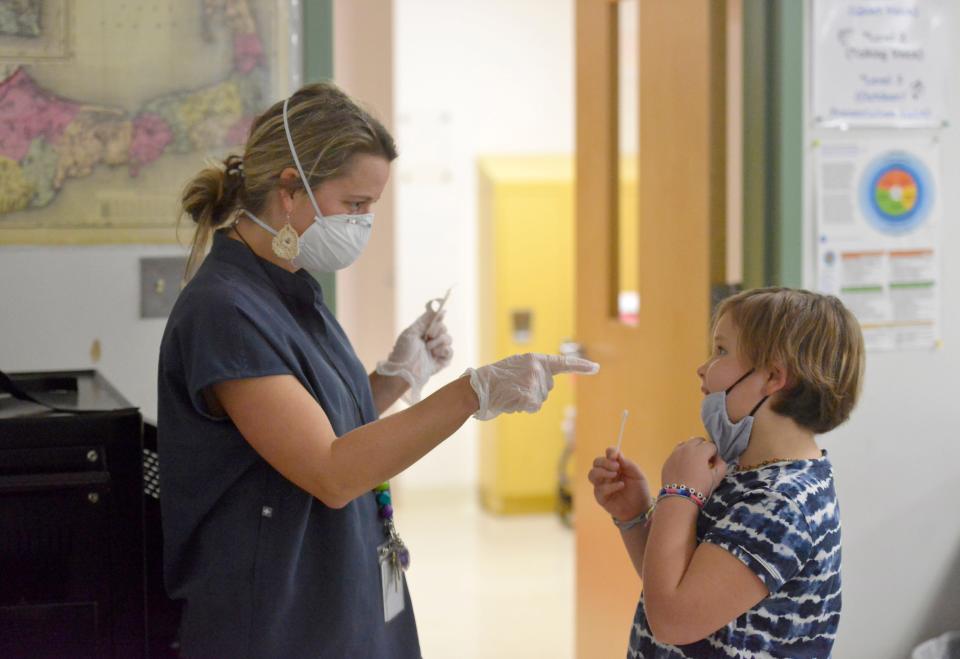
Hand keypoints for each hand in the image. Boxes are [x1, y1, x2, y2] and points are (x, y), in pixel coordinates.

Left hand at [376, 301, 452, 403]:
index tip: (440, 313)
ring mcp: (437, 351)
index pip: (436, 321)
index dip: (438, 317)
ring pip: (449, 339)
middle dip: (438, 330)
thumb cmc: (404, 352)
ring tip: (429, 349)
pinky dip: (445, 351)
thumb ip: (425, 319)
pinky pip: (450, 352)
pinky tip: (435, 354)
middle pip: (444, 328)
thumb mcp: (412, 331)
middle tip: (429, 336)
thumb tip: (439, 308)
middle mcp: (431, 341)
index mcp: (422, 332)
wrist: (404, 371)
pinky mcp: (442, 362)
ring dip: (439, 342)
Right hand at [465, 353, 598, 420]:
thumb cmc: (495, 380)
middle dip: (534, 393)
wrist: (477, 388)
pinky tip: (511, 401)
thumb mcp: (516, 368)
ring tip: (510, 393)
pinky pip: (533, 407)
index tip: (596, 368)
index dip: (580, 366)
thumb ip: (533, 372)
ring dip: (527, 401)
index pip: (562, 363)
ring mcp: (533, 381)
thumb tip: (545, 387)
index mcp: (534, 359)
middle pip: (547, 388)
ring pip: (540, 400)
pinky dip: (523, 407)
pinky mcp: (529, 394)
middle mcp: (537, 368)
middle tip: (514, 389)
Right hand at [588, 448, 652, 521]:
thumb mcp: (637, 475)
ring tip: (615, 475)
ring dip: (602, 472)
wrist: (641, 509)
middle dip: (605, 462)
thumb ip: (628, 464)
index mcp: (615, 466)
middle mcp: (606, 474)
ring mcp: (602, 485)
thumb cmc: (639, 490)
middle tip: (616, 467)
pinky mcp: (601, 497)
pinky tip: (621, 486)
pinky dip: (610, 486)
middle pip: (596, 462)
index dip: (610, 452)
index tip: (615, 455)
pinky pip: (599, 489)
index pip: (607, 454)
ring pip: (592, 474)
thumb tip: (617, 454)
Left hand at [660, 437, 727, 498]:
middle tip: (705, 461)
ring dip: (692, 449)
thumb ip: (721, 464)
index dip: (715, 454)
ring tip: (694, 462)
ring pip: (686, 444)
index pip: (711, 446)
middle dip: (704, 448)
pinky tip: (684, 467)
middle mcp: (686, 448)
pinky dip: (682, 455)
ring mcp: (675, 453)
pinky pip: (676, 452)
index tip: (713, 464)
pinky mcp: (668, 460)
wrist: (679, 498)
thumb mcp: (717, 478)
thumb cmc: (700, 488)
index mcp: (699, 451)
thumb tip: (717, 459)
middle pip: (698, 440)